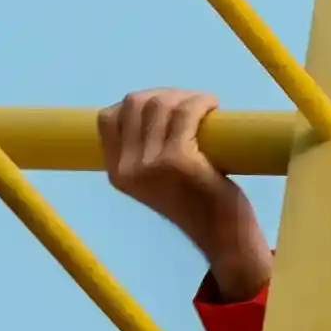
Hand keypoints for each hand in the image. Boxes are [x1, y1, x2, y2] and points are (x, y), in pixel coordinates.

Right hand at [98, 88, 272, 301]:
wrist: (222, 236)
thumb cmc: (194, 204)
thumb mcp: (155, 180)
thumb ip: (144, 152)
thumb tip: (152, 105)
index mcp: (117, 173)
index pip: (107, 119)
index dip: (135, 103)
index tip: (163, 105)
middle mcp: (127, 169)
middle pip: (135, 104)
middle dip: (164, 94)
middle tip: (190, 104)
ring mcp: (151, 165)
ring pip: (160, 105)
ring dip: (185, 96)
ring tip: (204, 105)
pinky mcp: (179, 161)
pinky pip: (185, 114)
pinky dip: (200, 102)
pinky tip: (212, 105)